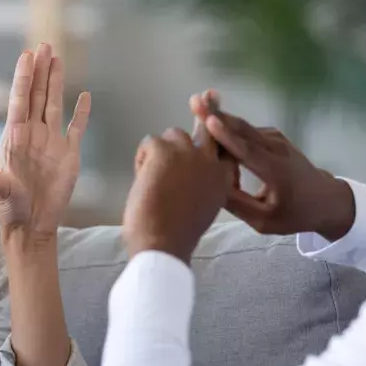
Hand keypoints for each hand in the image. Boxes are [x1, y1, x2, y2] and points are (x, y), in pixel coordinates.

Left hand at [0, 43, 90, 244]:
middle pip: (37, 94)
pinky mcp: (68, 154)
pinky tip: (85, 96)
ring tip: (57, 57)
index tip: (26, 55)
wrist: (33, 225)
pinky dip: (81, 112)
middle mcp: (33, 134)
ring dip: (56, 81)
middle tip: (44, 44)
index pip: (19, 100)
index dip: (23, 77)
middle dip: (40, 69)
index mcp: (15, 137)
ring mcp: (51, 142)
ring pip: (54, 103)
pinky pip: (76, 127)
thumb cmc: (12, 209)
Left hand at [122, 128, 234, 263]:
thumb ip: (202, 186)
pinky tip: (141, 178)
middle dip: (197, 123)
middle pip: (206, 130)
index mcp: (222, 179)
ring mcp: (188, 153)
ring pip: (174, 134)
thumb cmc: (177, 234)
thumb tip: (186, 174)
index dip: (213, 140)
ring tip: (153, 174)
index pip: (224, 147)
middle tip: (188, 123)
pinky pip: (149, 141)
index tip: (204, 136)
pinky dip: (142, 157)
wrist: (162, 243)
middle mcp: (210, 161)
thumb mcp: (203, 208)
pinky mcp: (163, 150)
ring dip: (162, 149)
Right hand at [192, 93, 354, 239]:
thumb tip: (210, 188)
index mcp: (276, 171)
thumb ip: (238, 205)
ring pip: (244, 128)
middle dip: (218, 115)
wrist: (325, 200)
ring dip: (221, 120)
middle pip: (243, 129)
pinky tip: (213, 128)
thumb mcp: (265, 221)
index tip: (209, 121)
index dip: (227, 136)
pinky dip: (230, 129)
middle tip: (194, 101)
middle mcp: (277, 149)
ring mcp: (277, 140)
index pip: (247, 151)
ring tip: (197, 108)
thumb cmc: (294, 213)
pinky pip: (248, 131)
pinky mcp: (274, 136)